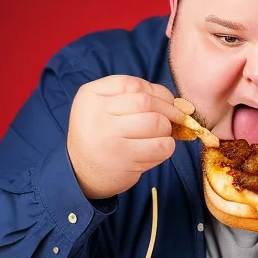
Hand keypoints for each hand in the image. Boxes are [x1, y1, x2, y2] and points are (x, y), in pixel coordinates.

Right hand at [67, 75, 182, 199]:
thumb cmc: (102, 135)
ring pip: (156, 123)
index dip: (157, 92)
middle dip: (167, 110)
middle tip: (173, 119)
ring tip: (160, 136)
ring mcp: (110, 137)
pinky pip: (161, 146)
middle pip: (146, 102)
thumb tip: (176, 101)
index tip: (165, 102)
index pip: (133, 84)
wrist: (82, 173)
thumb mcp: (104, 108)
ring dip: (166, 129)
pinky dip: (167, 146)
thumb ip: (132, 96)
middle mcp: (97, 114)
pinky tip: (157, 149)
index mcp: (91, 95)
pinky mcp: (124, 159)